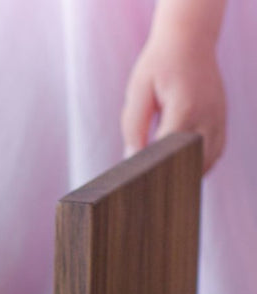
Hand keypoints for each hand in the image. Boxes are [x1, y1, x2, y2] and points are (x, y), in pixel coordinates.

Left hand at [121, 9, 226, 173]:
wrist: (189, 39)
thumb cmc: (158, 64)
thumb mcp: (138, 92)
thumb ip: (133, 126)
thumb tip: (130, 158)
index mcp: (185, 109)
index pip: (168, 154)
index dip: (153, 174)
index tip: (138, 189)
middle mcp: (207, 116)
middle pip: (192, 163)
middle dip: (171, 180)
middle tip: (148, 196)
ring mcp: (218, 117)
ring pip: (207, 161)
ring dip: (187, 175)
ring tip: (164, 188)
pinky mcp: (222, 118)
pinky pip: (216, 150)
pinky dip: (201, 164)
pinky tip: (183, 173)